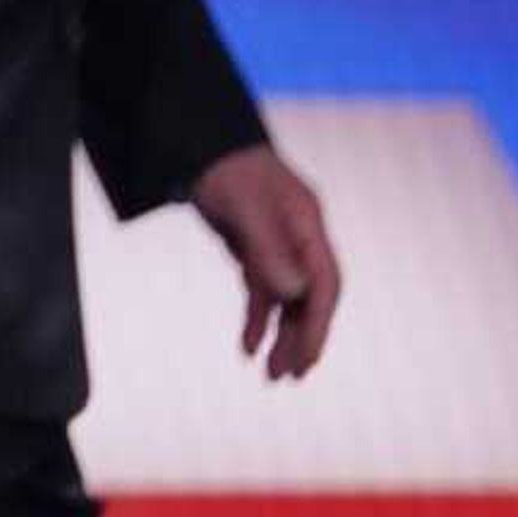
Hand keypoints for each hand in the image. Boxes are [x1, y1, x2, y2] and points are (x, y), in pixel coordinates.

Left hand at [193, 143, 340, 380]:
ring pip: (286, 299)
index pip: (323, 283)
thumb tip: (295, 293)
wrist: (194, 140)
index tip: (309, 357)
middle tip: (289, 377)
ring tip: (271, 374)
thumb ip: (269, 247)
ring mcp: (277, 243)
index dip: (319, 322)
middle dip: (301, 338)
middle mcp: (298, 237)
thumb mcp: (243, 205)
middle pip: (308, 297)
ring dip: (280, 335)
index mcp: (307, 224)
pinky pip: (262, 290)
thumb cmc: (222, 165)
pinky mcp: (253, 247)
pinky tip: (248, 346)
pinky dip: (257, 317)